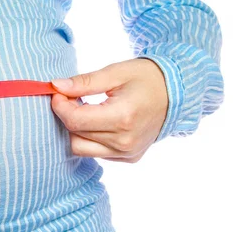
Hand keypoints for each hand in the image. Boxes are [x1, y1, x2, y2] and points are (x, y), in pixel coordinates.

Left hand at [50, 58, 167, 162]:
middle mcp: (125, 141)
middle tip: (71, 96)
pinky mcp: (129, 158)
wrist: (177, 93)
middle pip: (75, 134)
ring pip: (81, 148)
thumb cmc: (145, 78)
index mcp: (122, 118)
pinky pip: (96, 152)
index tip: (58, 91)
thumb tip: (55, 86)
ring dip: (76, 129)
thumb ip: (84, 82)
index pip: (75, 120)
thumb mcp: (115, 73)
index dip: (60, 105)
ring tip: (85, 109)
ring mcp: (128, 153)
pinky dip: (89, 138)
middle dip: (67, 114)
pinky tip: (98, 120)